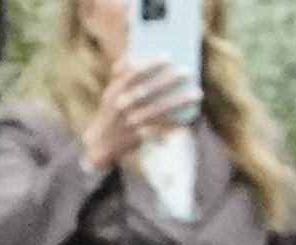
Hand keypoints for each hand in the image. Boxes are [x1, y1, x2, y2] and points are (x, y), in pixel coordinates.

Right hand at [78, 56, 192, 171]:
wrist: (99, 144)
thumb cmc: (110, 111)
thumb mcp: (111, 92)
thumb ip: (122, 73)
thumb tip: (134, 50)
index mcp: (115, 91)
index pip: (132, 74)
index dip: (149, 64)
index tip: (167, 56)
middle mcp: (121, 107)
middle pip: (147, 91)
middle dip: (167, 81)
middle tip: (187, 71)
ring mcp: (129, 123)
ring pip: (156, 112)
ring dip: (177, 103)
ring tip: (196, 93)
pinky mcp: (136, 138)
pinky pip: (157, 132)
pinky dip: (171, 128)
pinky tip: (186, 121)